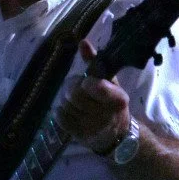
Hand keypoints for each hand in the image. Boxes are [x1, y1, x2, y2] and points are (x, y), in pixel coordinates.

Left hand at [52, 39, 130, 153]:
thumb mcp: (110, 81)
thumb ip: (95, 62)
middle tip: (78, 89)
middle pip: (75, 94)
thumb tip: (82, 43)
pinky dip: (60, 111)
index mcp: (118, 99)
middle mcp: (106, 115)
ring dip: (66, 100)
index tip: (87, 81)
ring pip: (66, 105)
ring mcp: (92, 128)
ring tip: (75, 101)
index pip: (97, 87)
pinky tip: (69, 110)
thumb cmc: (111, 103)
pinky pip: (60, 117)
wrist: (115, 133)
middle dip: (73, 88)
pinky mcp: (80, 136)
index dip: (87, 82)